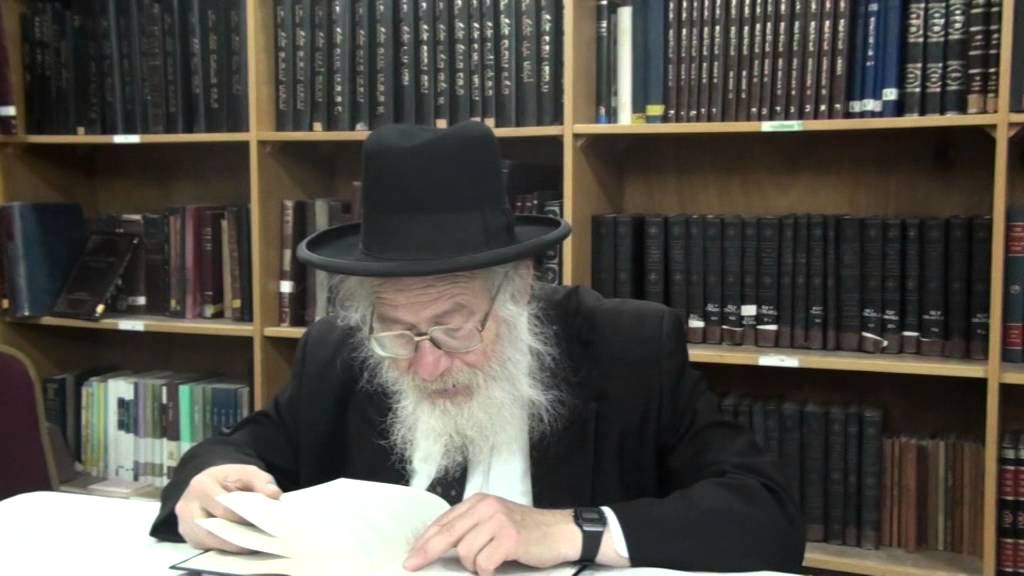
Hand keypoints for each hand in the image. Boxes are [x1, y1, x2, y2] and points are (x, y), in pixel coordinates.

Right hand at [174, 464, 281, 552]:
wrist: (212, 483)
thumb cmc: (231, 478)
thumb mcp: (247, 473)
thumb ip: (261, 481)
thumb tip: (273, 495)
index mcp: (201, 485)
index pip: (224, 508)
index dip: (244, 518)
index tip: (264, 523)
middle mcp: (187, 506)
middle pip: (215, 527)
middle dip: (240, 533)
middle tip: (262, 538)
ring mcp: (185, 524)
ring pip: (209, 541)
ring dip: (232, 545)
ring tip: (254, 544)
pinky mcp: (189, 537)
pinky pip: (207, 547)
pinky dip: (225, 548)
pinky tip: (242, 546)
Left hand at [403, 494, 580, 575]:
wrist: (560, 532)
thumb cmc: (526, 531)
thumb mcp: (494, 521)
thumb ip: (470, 528)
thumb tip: (437, 547)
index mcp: (479, 502)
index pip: (444, 522)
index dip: (424, 541)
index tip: (411, 556)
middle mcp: (486, 507)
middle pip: (447, 534)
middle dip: (426, 553)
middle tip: (411, 565)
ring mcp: (498, 521)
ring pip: (466, 553)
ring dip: (474, 566)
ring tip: (490, 563)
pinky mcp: (509, 538)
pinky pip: (484, 563)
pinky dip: (487, 572)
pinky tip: (498, 567)